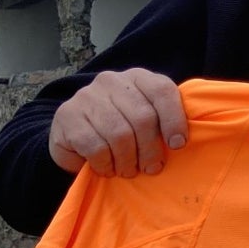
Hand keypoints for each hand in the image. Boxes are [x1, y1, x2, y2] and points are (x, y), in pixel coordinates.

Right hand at [48, 68, 186, 176]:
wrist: (73, 134)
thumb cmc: (122, 127)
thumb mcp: (145, 117)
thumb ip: (163, 120)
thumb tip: (181, 142)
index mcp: (137, 77)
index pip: (162, 91)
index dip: (174, 119)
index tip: (178, 145)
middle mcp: (111, 81)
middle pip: (143, 118)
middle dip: (150, 149)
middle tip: (151, 168)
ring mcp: (87, 96)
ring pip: (119, 135)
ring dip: (128, 160)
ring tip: (129, 170)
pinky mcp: (67, 116)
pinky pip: (96, 147)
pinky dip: (105, 164)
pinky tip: (107, 168)